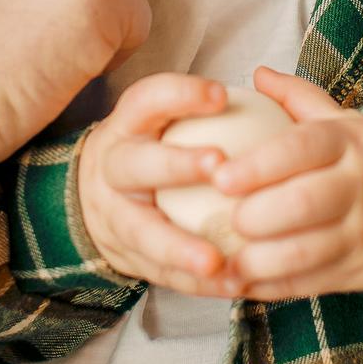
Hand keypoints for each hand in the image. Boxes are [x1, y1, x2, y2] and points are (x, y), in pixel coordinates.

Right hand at [78, 73, 238, 292]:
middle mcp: (116, 168)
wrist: (95, 200)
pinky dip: (198, 284)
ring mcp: (118, 217)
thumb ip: (203, 102)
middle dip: (176, 166)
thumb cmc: (150, 148)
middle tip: (218, 166)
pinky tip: (232, 284)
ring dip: (181, 248)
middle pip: (137, 165)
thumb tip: (266, 79)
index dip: (180, 95)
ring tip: (216, 259)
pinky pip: (164, 274)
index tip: (220, 94)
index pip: (148, 100)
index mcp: (129, 125)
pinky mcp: (132, 257)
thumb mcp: (162, 116)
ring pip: (144, 233)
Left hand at [211, 67, 362, 299]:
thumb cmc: (357, 156)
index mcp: (348, 142)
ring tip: (223, 261)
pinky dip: (271, 286)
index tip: (219, 176)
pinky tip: (241, 282)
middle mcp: (361, 185)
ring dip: (259, 261)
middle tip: (222, 220)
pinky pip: (311, 283)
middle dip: (256, 216)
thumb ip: (295, 97)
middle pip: (305, 203)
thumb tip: (257, 73)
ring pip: (307, 251)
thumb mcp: (337, 119)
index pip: (302, 149)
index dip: (258, 165)